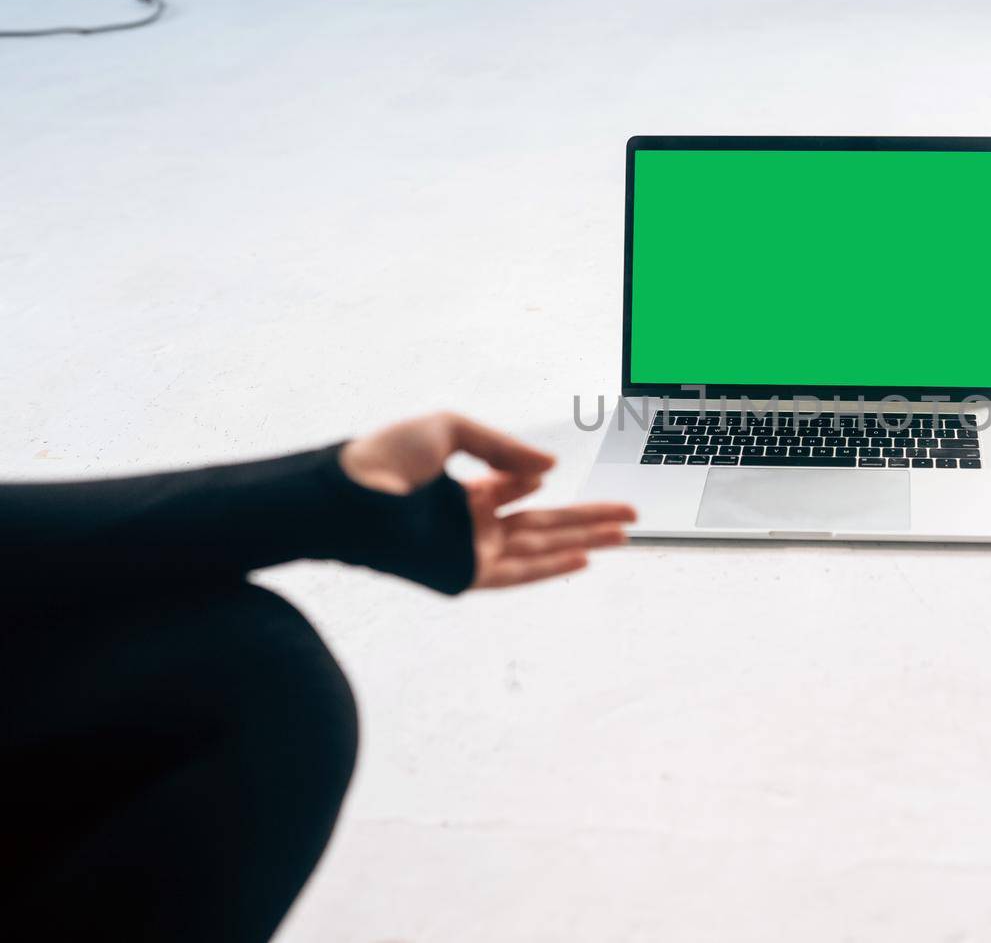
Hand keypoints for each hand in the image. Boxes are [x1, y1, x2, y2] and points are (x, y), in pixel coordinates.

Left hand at [340, 413, 635, 589]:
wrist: (347, 495)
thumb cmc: (383, 458)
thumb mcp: (450, 431)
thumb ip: (503, 448)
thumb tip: (550, 469)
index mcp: (460, 492)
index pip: (511, 490)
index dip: (528, 479)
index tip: (544, 473)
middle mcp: (469, 523)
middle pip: (543, 522)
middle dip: (588, 518)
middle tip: (630, 514)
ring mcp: (470, 549)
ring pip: (542, 547)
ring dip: (586, 540)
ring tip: (625, 536)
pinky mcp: (465, 571)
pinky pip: (520, 572)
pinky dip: (554, 567)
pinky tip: (586, 559)